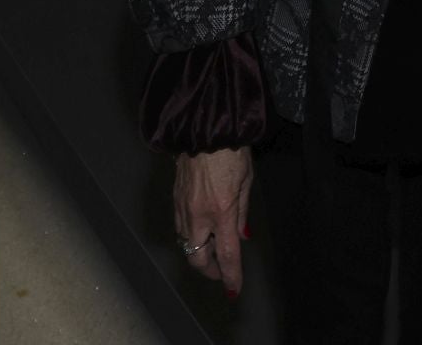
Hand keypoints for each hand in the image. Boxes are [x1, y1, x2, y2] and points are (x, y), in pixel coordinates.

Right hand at [174, 146, 252, 295]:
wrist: (204, 130)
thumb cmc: (233, 152)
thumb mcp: (247, 181)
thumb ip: (243, 213)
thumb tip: (241, 236)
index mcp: (221, 211)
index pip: (227, 253)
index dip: (231, 275)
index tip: (234, 290)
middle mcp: (198, 215)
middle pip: (198, 257)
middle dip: (210, 271)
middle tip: (222, 273)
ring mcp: (182, 208)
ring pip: (186, 244)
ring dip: (199, 254)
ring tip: (213, 255)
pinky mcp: (174, 200)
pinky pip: (180, 228)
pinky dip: (190, 237)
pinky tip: (200, 234)